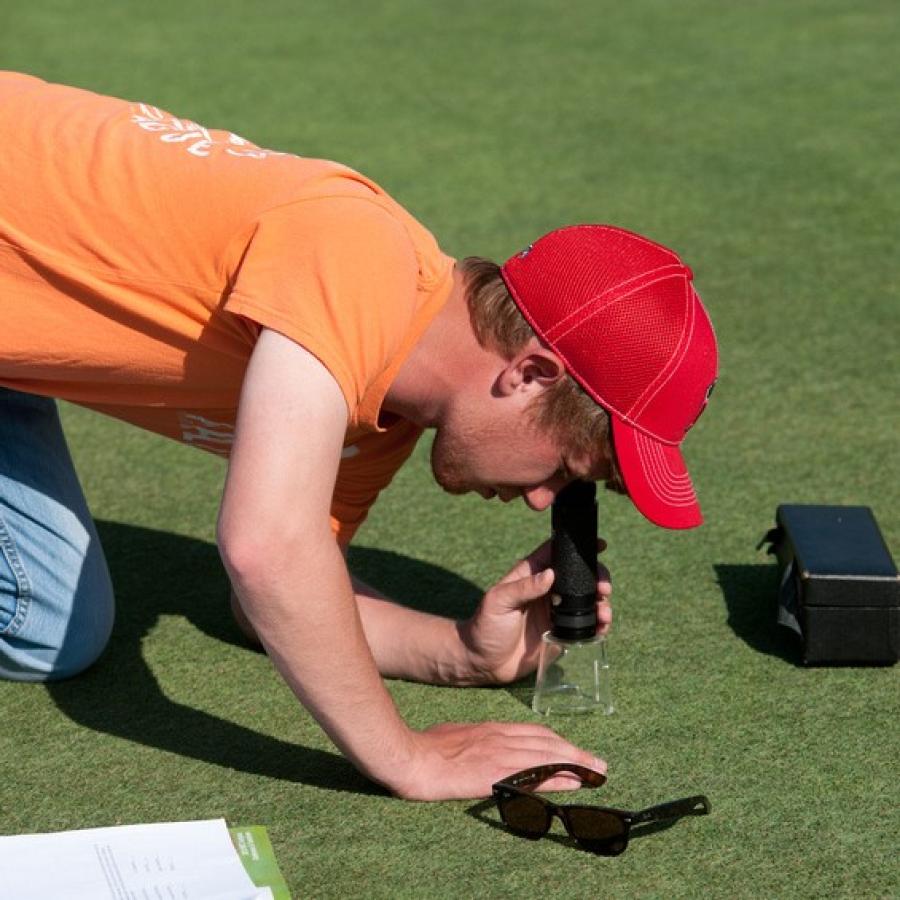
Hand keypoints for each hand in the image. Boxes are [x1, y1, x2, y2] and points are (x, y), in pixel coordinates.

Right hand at [394, 721, 606, 800]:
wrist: (413, 756)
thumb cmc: (426, 745)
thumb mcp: (454, 734)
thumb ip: (472, 739)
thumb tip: (477, 745)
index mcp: (492, 729)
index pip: (535, 733)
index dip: (558, 742)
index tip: (574, 750)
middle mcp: (501, 738)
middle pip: (548, 743)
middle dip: (575, 753)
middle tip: (598, 764)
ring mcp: (501, 754)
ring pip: (548, 756)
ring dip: (576, 764)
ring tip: (596, 773)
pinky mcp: (497, 773)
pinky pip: (536, 775)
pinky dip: (559, 778)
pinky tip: (574, 784)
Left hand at [458, 539, 611, 684]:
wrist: (484, 663)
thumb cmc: (485, 627)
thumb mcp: (498, 602)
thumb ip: (523, 588)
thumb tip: (550, 574)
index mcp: (531, 575)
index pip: (555, 553)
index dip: (576, 547)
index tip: (599, 544)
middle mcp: (547, 590)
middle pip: (579, 576)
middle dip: (597, 577)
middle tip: (603, 587)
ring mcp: (556, 611)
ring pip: (587, 599)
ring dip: (600, 602)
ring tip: (603, 610)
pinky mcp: (562, 632)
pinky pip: (586, 624)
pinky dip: (598, 623)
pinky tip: (602, 626)